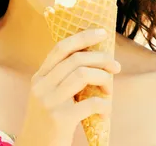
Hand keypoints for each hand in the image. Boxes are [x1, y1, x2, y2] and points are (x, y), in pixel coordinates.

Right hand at [15, 29, 120, 145]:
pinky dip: (104, 105)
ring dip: (103, 79)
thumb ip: (63, 79)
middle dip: (102, 59)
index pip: (61, 48)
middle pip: (76, 59)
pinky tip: (104, 111)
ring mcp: (49, 102)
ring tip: (108, 91)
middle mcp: (41, 86)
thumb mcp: (48, 96)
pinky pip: (91, 103)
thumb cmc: (49, 123)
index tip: (102, 32)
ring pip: (83, 74)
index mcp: (39, 77)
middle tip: (116, 67)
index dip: (83, 36)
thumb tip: (96, 61)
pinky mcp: (60, 119)